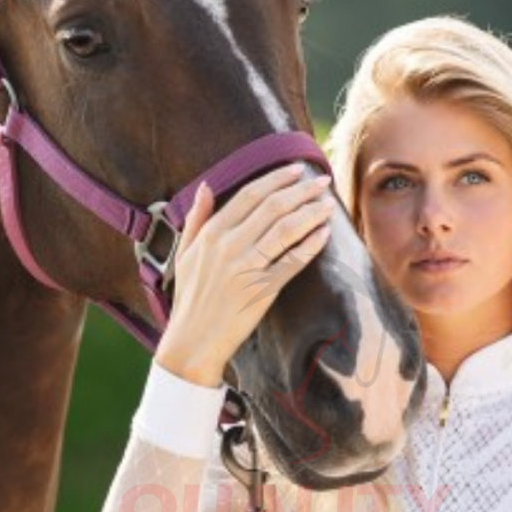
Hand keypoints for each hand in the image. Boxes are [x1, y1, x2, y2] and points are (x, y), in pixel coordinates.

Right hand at [154, 164, 334, 386]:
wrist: (193, 341)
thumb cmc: (190, 299)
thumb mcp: (184, 255)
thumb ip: (195, 219)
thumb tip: (205, 187)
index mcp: (211, 233)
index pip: (250, 195)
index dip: (277, 179)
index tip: (297, 170)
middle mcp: (228, 246)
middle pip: (273, 207)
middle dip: (301, 190)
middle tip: (322, 182)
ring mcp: (246, 268)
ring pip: (286, 229)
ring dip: (311, 213)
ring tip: (328, 204)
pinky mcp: (262, 290)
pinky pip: (292, 261)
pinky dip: (310, 244)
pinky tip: (324, 233)